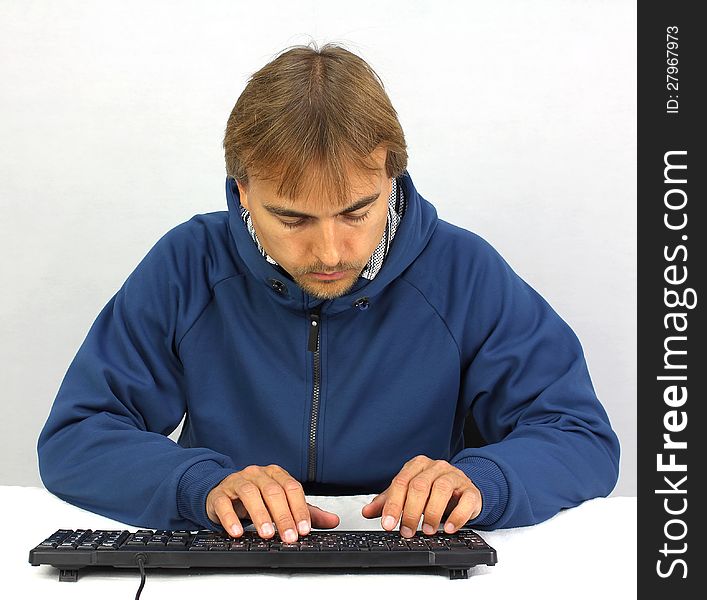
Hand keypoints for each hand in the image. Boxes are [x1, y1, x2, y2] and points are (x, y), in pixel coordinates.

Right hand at [206, 464, 339, 541]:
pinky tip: (237, 532)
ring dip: (260, 515)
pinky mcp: (219, 494)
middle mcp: (258, 474)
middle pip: (273, 491)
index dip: (299, 509)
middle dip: (283, 516)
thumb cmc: (256, 498)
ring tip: (266, 534)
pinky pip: (224, 503)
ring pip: (250, 494)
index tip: (304, 529)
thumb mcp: (282, 503)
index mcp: (276, 474)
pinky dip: (231, 518)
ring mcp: (237, 481)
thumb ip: (306, 512)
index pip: (292, 488)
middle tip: (289, 537)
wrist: (222, 492)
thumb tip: (333, 521)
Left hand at [361, 455, 481, 536]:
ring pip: (441, 489)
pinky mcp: (471, 490)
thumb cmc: (432, 491)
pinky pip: (466, 500)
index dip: (393, 504)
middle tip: (407, 531)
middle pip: (419, 486)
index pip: (401, 482)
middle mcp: (435, 467)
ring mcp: (454, 476)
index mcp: (417, 465)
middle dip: (411, 511)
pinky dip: (457, 516)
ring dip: (432, 513)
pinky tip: (449, 528)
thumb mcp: (408, 494)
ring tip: (427, 530)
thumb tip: (367, 512)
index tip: (388, 524)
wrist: (462, 489)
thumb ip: (388, 502)